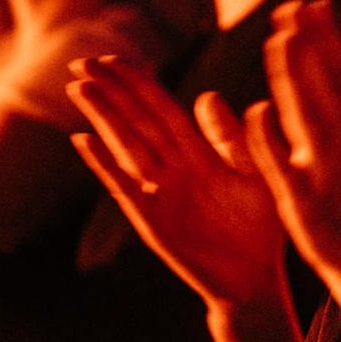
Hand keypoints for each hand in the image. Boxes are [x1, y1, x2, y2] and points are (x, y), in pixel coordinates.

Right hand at [67, 54, 287, 307]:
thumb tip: (207, 95)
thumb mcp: (257, 176)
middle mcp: (175, 169)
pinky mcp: (151, 220)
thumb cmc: (261, 230)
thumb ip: (233, 138)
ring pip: (126, 146)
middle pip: (137, 121)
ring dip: (103, 117)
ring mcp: (160, 193)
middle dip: (111, 92)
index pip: (163, 110)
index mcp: (200, 155)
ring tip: (79, 88)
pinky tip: (82, 140)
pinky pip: (124, 187)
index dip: (139, 84)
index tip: (115, 58)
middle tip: (81, 61)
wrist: (254, 283)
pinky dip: (103, 164)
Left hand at [245, 0, 340, 282]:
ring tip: (277, 43)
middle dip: (308, 48)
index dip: (328, 37)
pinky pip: (283, 167)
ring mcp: (325, 171)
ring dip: (294, 80)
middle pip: (326, 88)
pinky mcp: (301, 201)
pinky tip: (255, 109)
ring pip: (307, 118)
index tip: (310, 4)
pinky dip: (271, 140)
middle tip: (287, 12)